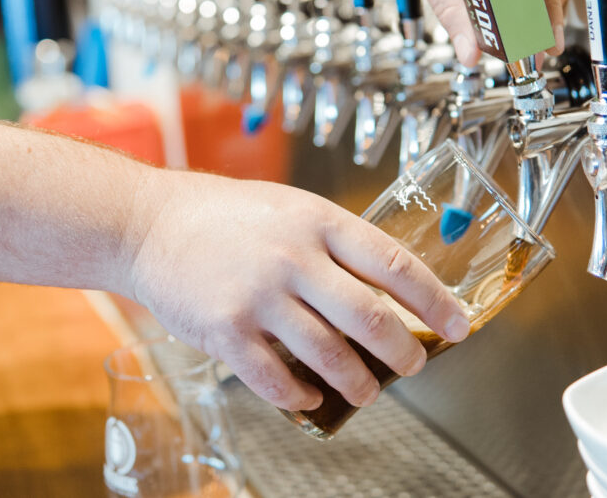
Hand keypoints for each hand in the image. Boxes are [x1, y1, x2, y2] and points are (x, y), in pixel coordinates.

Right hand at [126, 169, 469, 410]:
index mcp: (318, 222)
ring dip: (357, 384)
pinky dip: (300, 397)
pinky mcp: (226, 331)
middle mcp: (294, 259)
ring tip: (366, 391)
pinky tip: (308, 399)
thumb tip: (386, 288)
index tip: (458, 325)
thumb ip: (333, 243)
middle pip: (371, 319)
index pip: (394, 265)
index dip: (435, 301)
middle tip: (413, 366)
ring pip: (330, 356)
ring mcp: (260, 297)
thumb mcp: (289, 208)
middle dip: (404, 353)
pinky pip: (276, 379)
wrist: (148, 223)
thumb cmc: (222, 214)